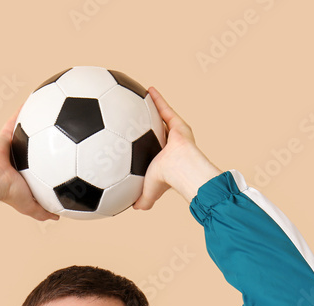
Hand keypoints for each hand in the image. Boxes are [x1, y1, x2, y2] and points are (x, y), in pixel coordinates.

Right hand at [0, 109, 58, 221]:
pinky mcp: (5, 135)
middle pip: (35, 144)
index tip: (64, 152)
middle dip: (45, 135)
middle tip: (60, 126)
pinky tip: (36, 99)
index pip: (39, 163)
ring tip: (50, 107)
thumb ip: (43, 211)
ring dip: (36, 119)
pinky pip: (15, 119)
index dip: (49, 158)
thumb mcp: (30, 206)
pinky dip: (23, 110)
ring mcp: (12, 145)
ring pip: (25, 130)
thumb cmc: (8, 195)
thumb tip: (58, 217)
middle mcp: (19, 157)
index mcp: (25, 171)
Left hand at [132, 87, 222, 209]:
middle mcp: (168, 145)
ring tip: (139, 97)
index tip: (134, 140)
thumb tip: (132, 207)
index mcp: (162, 159)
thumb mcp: (149, 191)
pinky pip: (165, 108)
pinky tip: (147, 89)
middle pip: (155, 131)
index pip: (151, 150)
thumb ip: (142, 199)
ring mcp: (175, 133)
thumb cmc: (167, 181)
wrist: (181, 170)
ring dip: (152, 108)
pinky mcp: (178, 124)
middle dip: (147, 125)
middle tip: (135, 116)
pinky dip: (157, 99)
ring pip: (160, 118)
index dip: (143, 145)